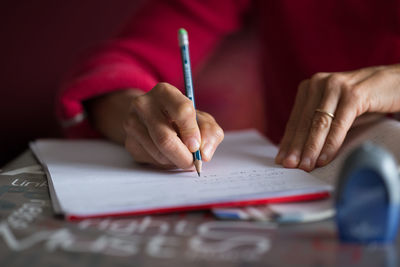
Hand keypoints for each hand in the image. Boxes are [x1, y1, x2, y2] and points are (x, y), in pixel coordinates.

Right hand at [123, 83, 223, 168]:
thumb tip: (204, 154)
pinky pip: (151, 160)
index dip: (191, 132)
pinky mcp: (129, 142)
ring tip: (180, 153)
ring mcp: (132, 123)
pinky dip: (165, 162)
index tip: (196, 146)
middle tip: (193, 163)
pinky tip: (167, 153)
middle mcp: (144, 104)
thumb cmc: (182, 118)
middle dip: (183, 156)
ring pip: (158, 153)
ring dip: (175, 160)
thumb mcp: (201, 119)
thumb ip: (210, 133)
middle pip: (165, 138)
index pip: (182, 111)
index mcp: (165, 92)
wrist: (153, 117)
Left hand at [275, 64, 399, 171]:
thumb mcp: (336, 110)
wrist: (396, 83)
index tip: (280, 159)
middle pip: (304, 122)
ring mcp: (336, 86)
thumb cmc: (364, 100)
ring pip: (319, 124)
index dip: (287, 141)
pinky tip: (324, 158)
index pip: (296, 119)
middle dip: (296, 147)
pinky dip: (331, 143)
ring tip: (304, 167)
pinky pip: (339, 124)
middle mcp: (320, 83)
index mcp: (311, 86)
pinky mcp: (354, 94)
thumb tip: (300, 150)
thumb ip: (319, 124)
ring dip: (311, 148)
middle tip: (288, 167)